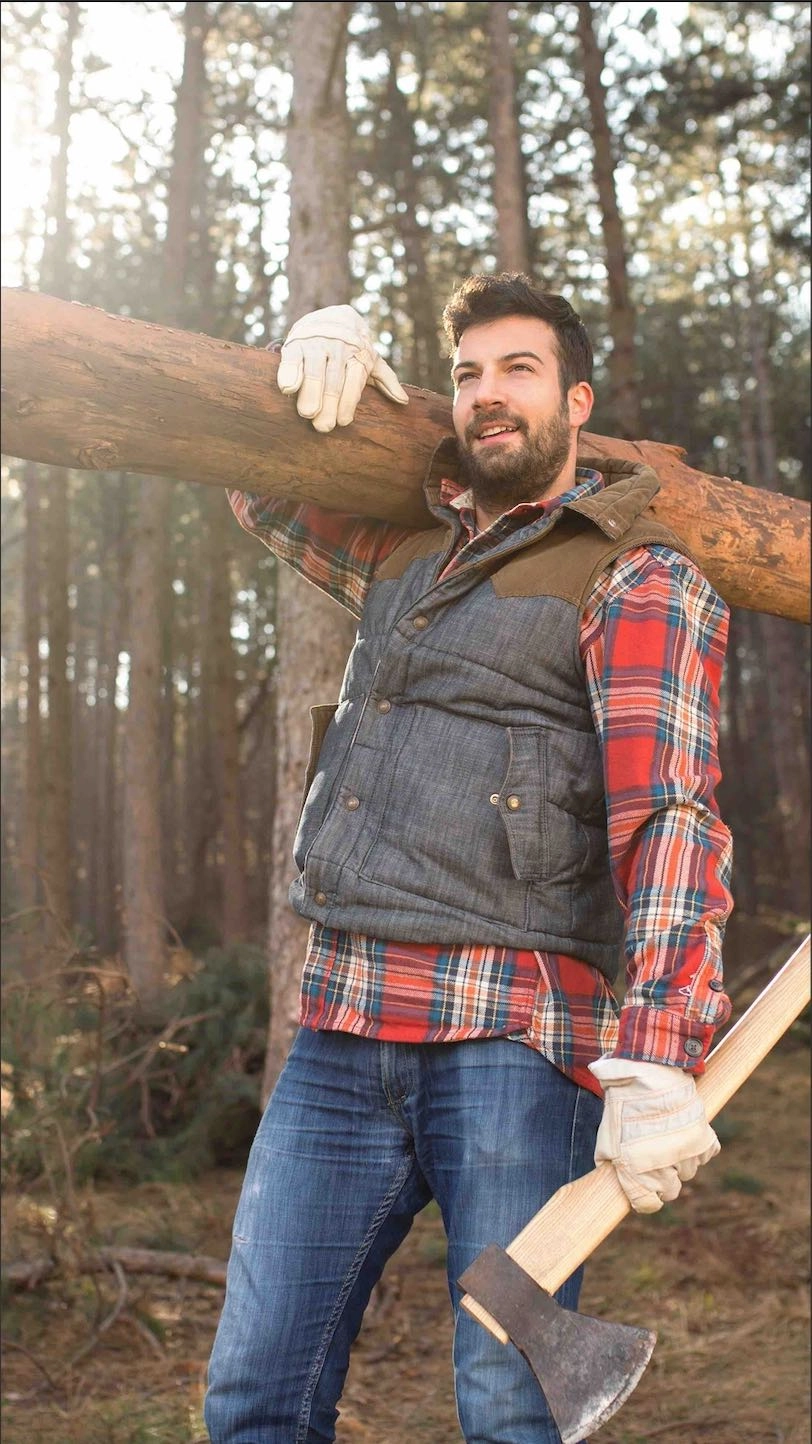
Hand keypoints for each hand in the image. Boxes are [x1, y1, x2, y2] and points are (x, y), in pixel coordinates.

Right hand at [276, 304, 407, 432]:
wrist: (332, 315)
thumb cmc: (354, 347)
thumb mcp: (371, 359)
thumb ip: (385, 380)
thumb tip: (403, 401)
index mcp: (358, 354)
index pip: (354, 380)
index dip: (348, 400)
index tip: (343, 421)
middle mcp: (338, 348)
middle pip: (333, 378)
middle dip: (329, 402)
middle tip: (324, 425)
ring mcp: (316, 344)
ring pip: (314, 369)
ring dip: (310, 391)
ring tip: (307, 413)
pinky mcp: (296, 343)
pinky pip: (292, 358)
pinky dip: (289, 372)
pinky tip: (288, 388)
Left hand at [589, 1056, 719, 1213]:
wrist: (649, 1070)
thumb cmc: (623, 1101)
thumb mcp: (608, 1132)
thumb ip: (610, 1159)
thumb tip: (611, 1173)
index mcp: (636, 1170)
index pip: (648, 1204)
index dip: (645, 1199)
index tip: (644, 1191)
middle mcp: (664, 1167)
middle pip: (672, 1191)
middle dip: (663, 1180)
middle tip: (655, 1162)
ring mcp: (687, 1153)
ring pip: (689, 1171)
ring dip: (680, 1161)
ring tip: (667, 1139)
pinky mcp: (704, 1137)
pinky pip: (706, 1154)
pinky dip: (698, 1148)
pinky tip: (684, 1133)